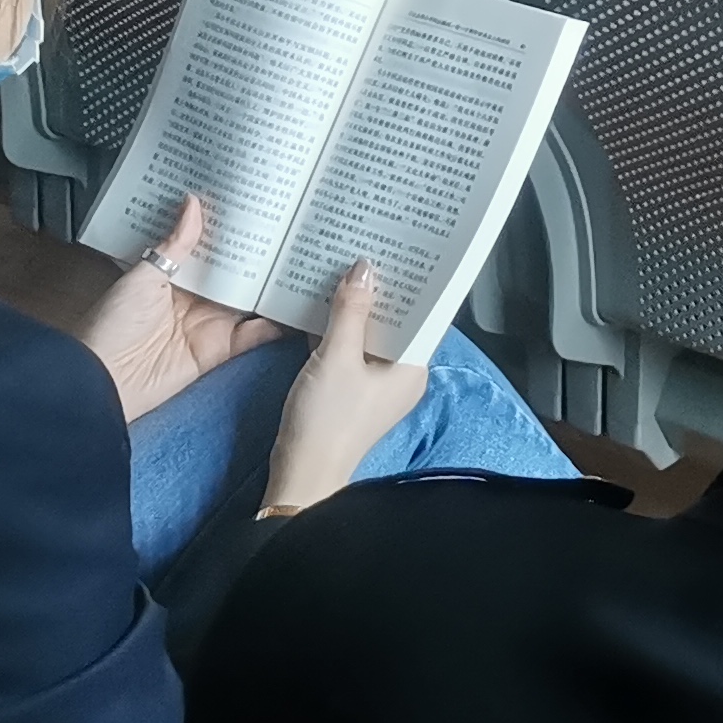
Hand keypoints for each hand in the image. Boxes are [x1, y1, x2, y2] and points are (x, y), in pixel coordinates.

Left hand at [77, 193, 283, 421]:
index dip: (233, 231)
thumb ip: (175, 246)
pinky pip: (254, 336)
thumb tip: (194, 203)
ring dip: (275, 287)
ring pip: (252, 301)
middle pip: (238, 273)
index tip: (260, 207)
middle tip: (296, 228)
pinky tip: (297, 305)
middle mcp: (197, 298)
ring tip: (306, 262)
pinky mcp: (220, 350)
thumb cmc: (110, 326)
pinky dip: (276, 324)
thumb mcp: (142, 277)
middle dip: (263, 255)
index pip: (212, 248)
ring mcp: (211, 324)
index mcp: (175, 276)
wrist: (102, 381)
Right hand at [261, 262, 428, 517]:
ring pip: (371, 335)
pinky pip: (353, 351)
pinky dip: (341, 331)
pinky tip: (324, 304)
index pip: (422, 314)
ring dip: (357, 309)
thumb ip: (350, 310)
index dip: (411, 282)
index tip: (400, 247)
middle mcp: (402, 374)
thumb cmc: (326, 420)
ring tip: (344, 267)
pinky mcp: (352, 392)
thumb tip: (365, 267)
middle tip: (367, 248)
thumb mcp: (336, 357)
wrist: (300, 475)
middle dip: (380, 290)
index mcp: (413, 367)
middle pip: (396, 321)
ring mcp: (377, 385)